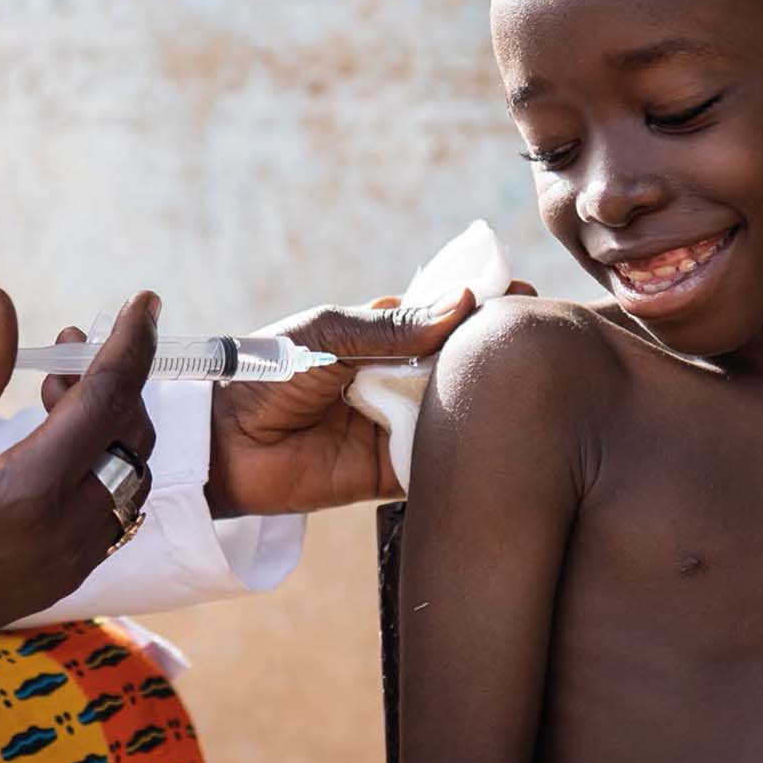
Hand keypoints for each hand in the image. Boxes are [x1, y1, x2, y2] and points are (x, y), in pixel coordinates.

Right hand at [0, 288, 159, 660]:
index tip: (144, 302)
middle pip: (130, 435)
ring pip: (133, 475)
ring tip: (56, 393)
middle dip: (113, 380)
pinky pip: (118, 510)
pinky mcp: (68, 576)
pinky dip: (107, 464)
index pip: (106, 400)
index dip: (131, 343)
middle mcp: (64, 533)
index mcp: (27, 494)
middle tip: (67, 346)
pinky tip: (63, 443)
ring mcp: (72, 562)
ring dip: (111, 424)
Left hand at [204, 281, 535, 517]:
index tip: (521, 291)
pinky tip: (501, 436)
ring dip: (488, 400)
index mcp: (381, 336)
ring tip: (535, 383)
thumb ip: (393, 326)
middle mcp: (396, 378)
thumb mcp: (329, 335)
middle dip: (497, 351)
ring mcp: (398, 424)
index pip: (444, 317)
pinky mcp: (392, 471)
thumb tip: (462, 301)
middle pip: (460, 364)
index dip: (482, 305)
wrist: (223, 441)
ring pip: (457, 410)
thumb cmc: (266, 372)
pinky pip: (438, 461)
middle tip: (540, 339)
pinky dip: (465, 451)